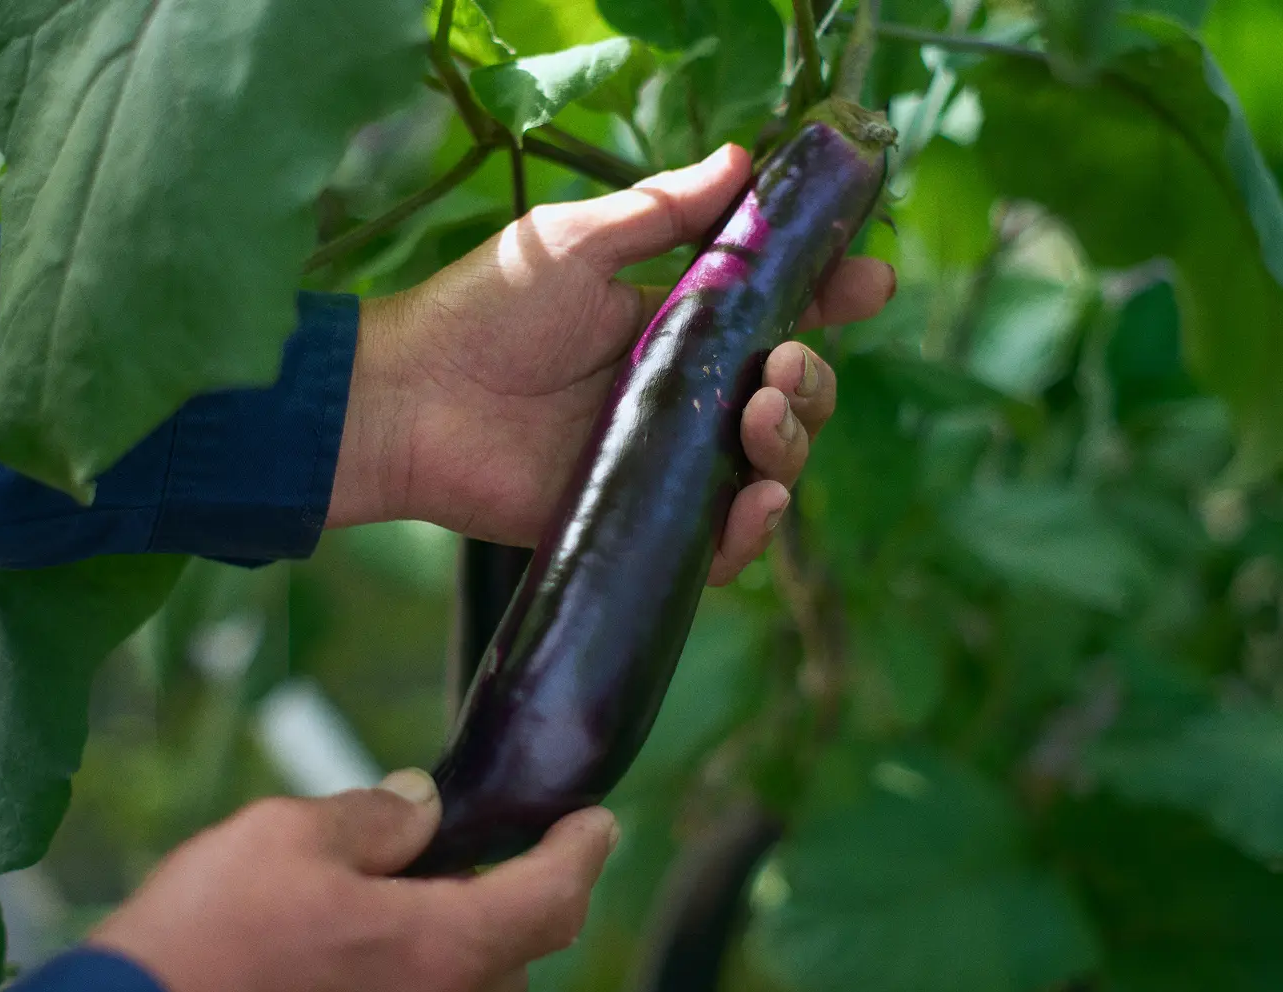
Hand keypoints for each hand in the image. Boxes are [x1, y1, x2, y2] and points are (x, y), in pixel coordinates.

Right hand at [89, 770, 616, 991]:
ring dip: (470, 942)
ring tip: (425, 893)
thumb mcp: (288, 837)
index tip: (596, 821)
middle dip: (522, 895)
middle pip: (520, 950)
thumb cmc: (205, 939)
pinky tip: (376, 946)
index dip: (584, 851)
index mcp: (441, 951)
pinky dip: (427, 977)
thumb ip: (375, 818)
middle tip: (494, 845)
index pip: (553, 896)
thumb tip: (421, 807)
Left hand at [330, 143, 893, 584]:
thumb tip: (744, 158)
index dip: (830, 299)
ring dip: (792, 443)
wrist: (412, 401)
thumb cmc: (485, 309)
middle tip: (781, 368)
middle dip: (812, 383)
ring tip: (760, 418)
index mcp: (675, 324)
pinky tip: (755, 501)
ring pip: (769, 464)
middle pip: (789, 397)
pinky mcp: (641, 522)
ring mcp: (664, 462)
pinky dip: (751, 531)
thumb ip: (664, 210)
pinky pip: (721, 542)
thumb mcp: (580, 242)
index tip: (870, 282)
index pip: (776, 313)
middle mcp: (681, 396)